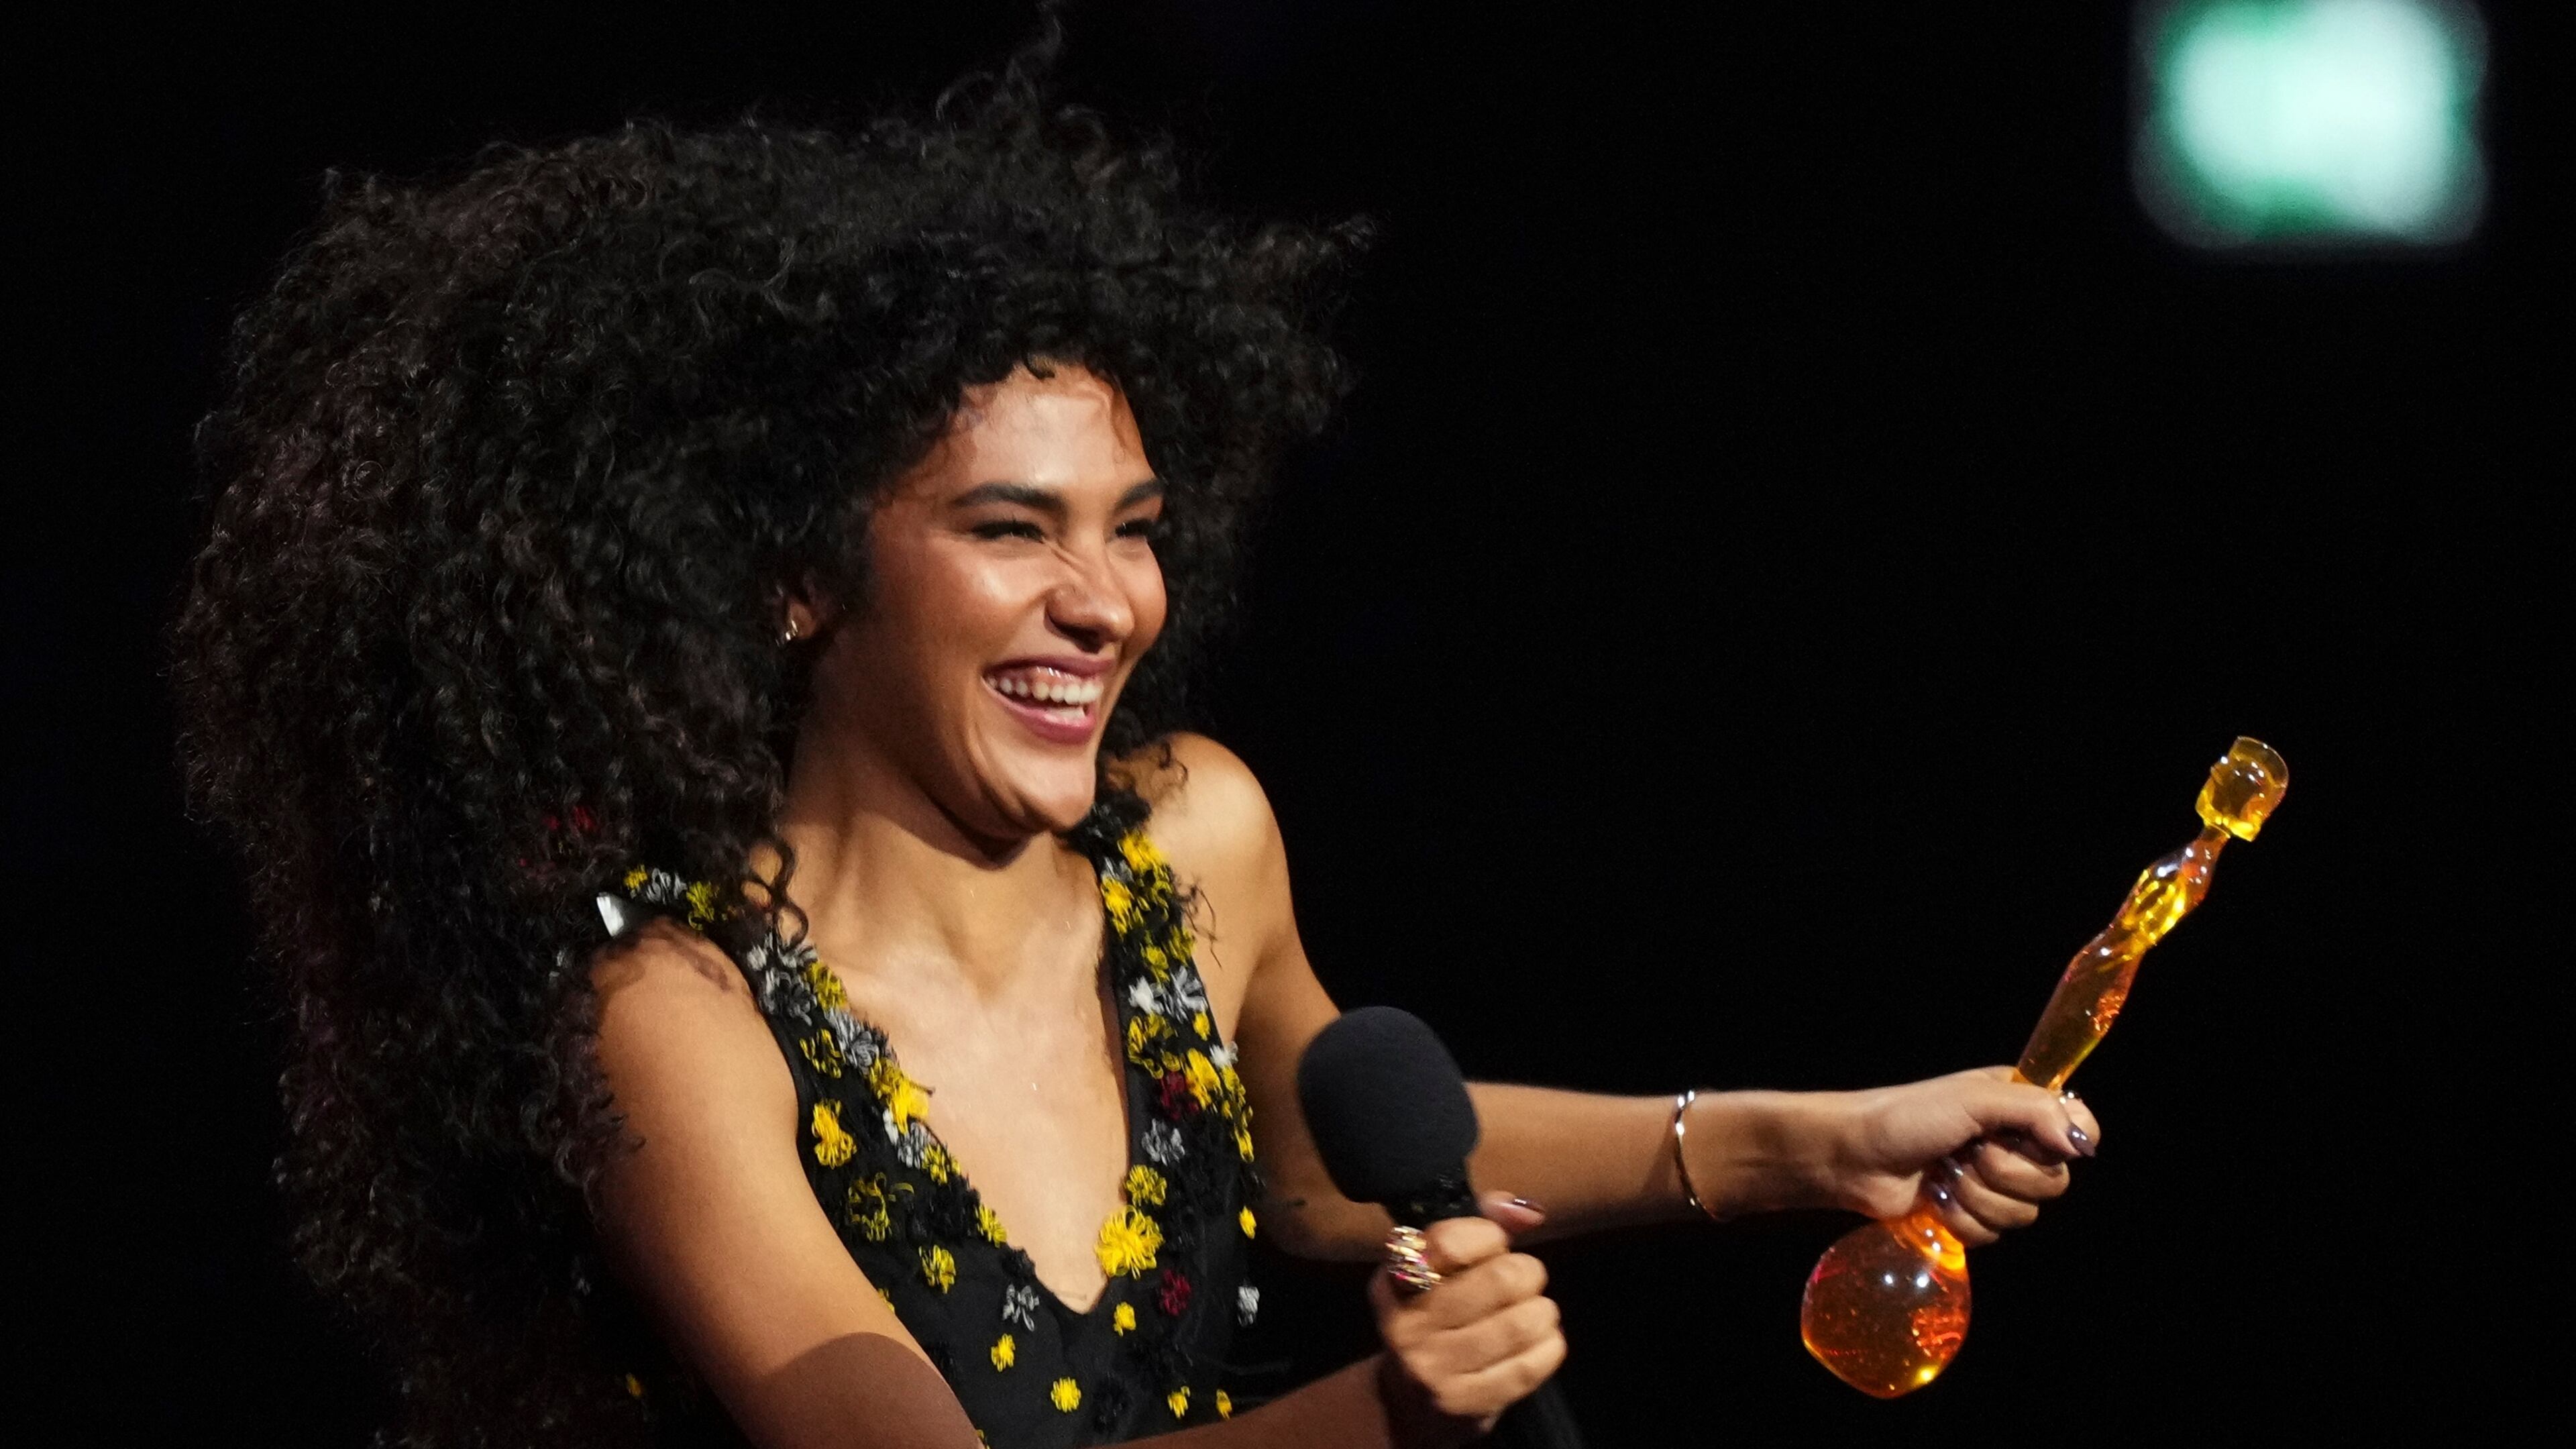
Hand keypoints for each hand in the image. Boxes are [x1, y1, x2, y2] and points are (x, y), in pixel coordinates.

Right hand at [1368, 1206, 1564, 1442]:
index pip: (1450, 1242)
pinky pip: (1532, 1365)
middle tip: (1524, 1279)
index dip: (1488, 1234)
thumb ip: (1482, 1224)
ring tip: (1535, 1311)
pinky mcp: (1465, 1406)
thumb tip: (1529, 1212)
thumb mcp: (1441, 1266)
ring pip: (1522, 1323)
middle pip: (1499, 1280)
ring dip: (1542, 1311)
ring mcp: (1433, 1370)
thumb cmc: (1436, 1316)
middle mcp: (1406, 1326)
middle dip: (1526, 1272)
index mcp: (1394, 1280)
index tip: (1495, 1243)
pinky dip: (1549, 1345)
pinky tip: (1539, 1340)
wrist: (1408, 1403)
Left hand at [1824, 1068, 2102, 1244]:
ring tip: (1943, 1172)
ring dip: (1976, 1196)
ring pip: (2024, 1215)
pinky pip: (1992, 1235)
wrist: (1854, 1157)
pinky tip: (1934, 1197)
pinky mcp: (1970, 1216)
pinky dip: (1960, 1219)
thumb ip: (2034, 1111)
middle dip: (2005, 1173)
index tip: (2043, 1144)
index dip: (2069, 1143)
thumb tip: (2081, 1144)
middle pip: (2055, 1182)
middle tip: (1968, 1152)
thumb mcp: (1973, 1099)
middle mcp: (2014, 1144)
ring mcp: (1992, 1183)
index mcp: (2019, 1106)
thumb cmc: (1909, 1116)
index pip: (2082, 1128)